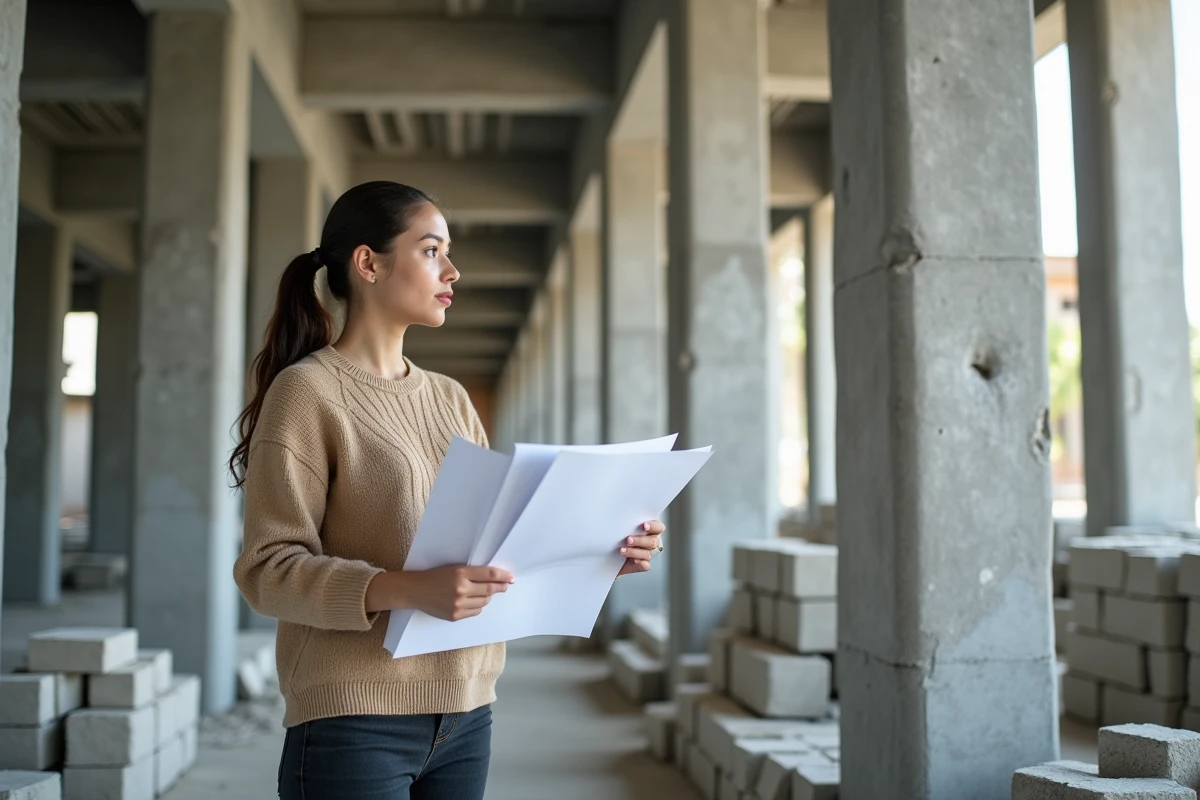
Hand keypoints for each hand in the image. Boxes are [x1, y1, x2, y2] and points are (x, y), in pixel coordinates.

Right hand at [393, 565, 514, 621]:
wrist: (416, 591)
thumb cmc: (435, 576)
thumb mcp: (453, 568)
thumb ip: (472, 572)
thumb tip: (494, 578)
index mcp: (460, 573)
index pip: (489, 574)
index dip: (503, 576)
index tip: (511, 578)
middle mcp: (460, 589)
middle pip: (489, 589)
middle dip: (500, 587)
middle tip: (506, 586)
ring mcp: (458, 604)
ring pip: (484, 602)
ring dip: (488, 597)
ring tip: (486, 592)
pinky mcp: (455, 616)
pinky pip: (475, 611)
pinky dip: (478, 606)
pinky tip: (474, 601)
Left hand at [617, 520, 665, 577]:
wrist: (604, 553)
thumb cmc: (613, 536)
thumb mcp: (618, 526)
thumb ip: (624, 521)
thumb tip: (619, 515)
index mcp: (648, 530)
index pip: (658, 527)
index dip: (654, 526)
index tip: (644, 526)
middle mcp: (649, 542)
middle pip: (653, 541)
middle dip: (640, 540)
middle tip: (628, 539)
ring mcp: (646, 554)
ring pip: (647, 554)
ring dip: (634, 552)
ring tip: (622, 550)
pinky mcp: (641, 565)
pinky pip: (645, 565)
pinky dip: (638, 563)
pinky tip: (628, 560)